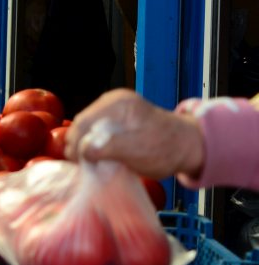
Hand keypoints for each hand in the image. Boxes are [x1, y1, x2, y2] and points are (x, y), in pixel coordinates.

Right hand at [65, 88, 204, 181]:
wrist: (188, 146)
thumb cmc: (166, 149)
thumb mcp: (136, 151)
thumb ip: (108, 148)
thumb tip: (81, 150)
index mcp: (118, 103)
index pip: (84, 120)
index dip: (75, 142)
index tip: (75, 162)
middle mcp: (114, 100)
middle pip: (84, 122)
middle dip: (79, 143)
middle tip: (79, 164)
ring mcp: (115, 107)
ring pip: (88, 126)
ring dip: (85, 144)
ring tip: (87, 162)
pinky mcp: (117, 117)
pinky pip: (97, 129)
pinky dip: (94, 142)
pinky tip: (97, 155)